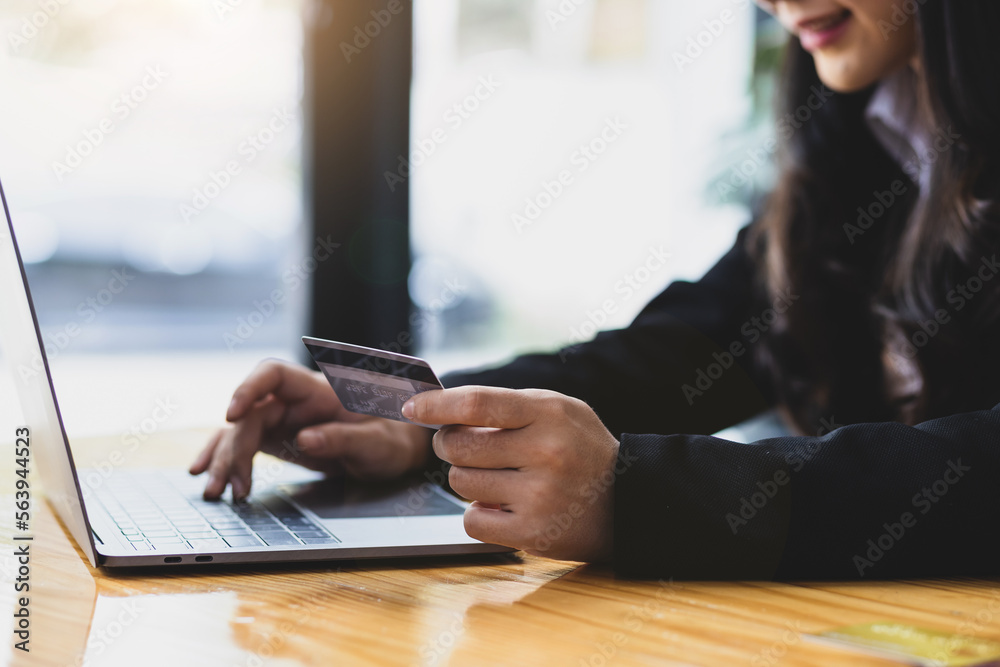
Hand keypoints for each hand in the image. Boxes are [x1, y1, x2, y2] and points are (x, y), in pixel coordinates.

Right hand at [190, 359, 432, 499]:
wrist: (398, 447)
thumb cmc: (392, 437)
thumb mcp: (377, 442)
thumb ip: (343, 439)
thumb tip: (303, 440)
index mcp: (320, 390)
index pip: (274, 374)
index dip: (249, 388)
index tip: (232, 414)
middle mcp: (296, 401)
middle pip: (252, 413)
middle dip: (235, 447)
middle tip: (231, 485)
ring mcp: (285, 419)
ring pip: (242, 431)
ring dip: (225, 460)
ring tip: (215, 492)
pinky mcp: (279, 438)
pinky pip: (245, 443)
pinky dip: (225, 458)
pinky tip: (206, 474)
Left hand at [402, 386, 618, 561]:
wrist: (628, 501)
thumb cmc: (581, 449)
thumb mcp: (558, 409)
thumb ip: (507, 406)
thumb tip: (443, 411)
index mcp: (548, 413)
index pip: (476, 404)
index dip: (436, 405)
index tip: (412, 407)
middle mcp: (544, 452)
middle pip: (458, 446)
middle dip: (450, 445)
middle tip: (463, 447)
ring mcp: (538, 495)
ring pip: (460, 482)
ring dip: (468, 480)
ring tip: (499, 477)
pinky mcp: (532, 533)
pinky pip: (471, 519)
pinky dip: (479, 512)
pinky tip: (503, 505)